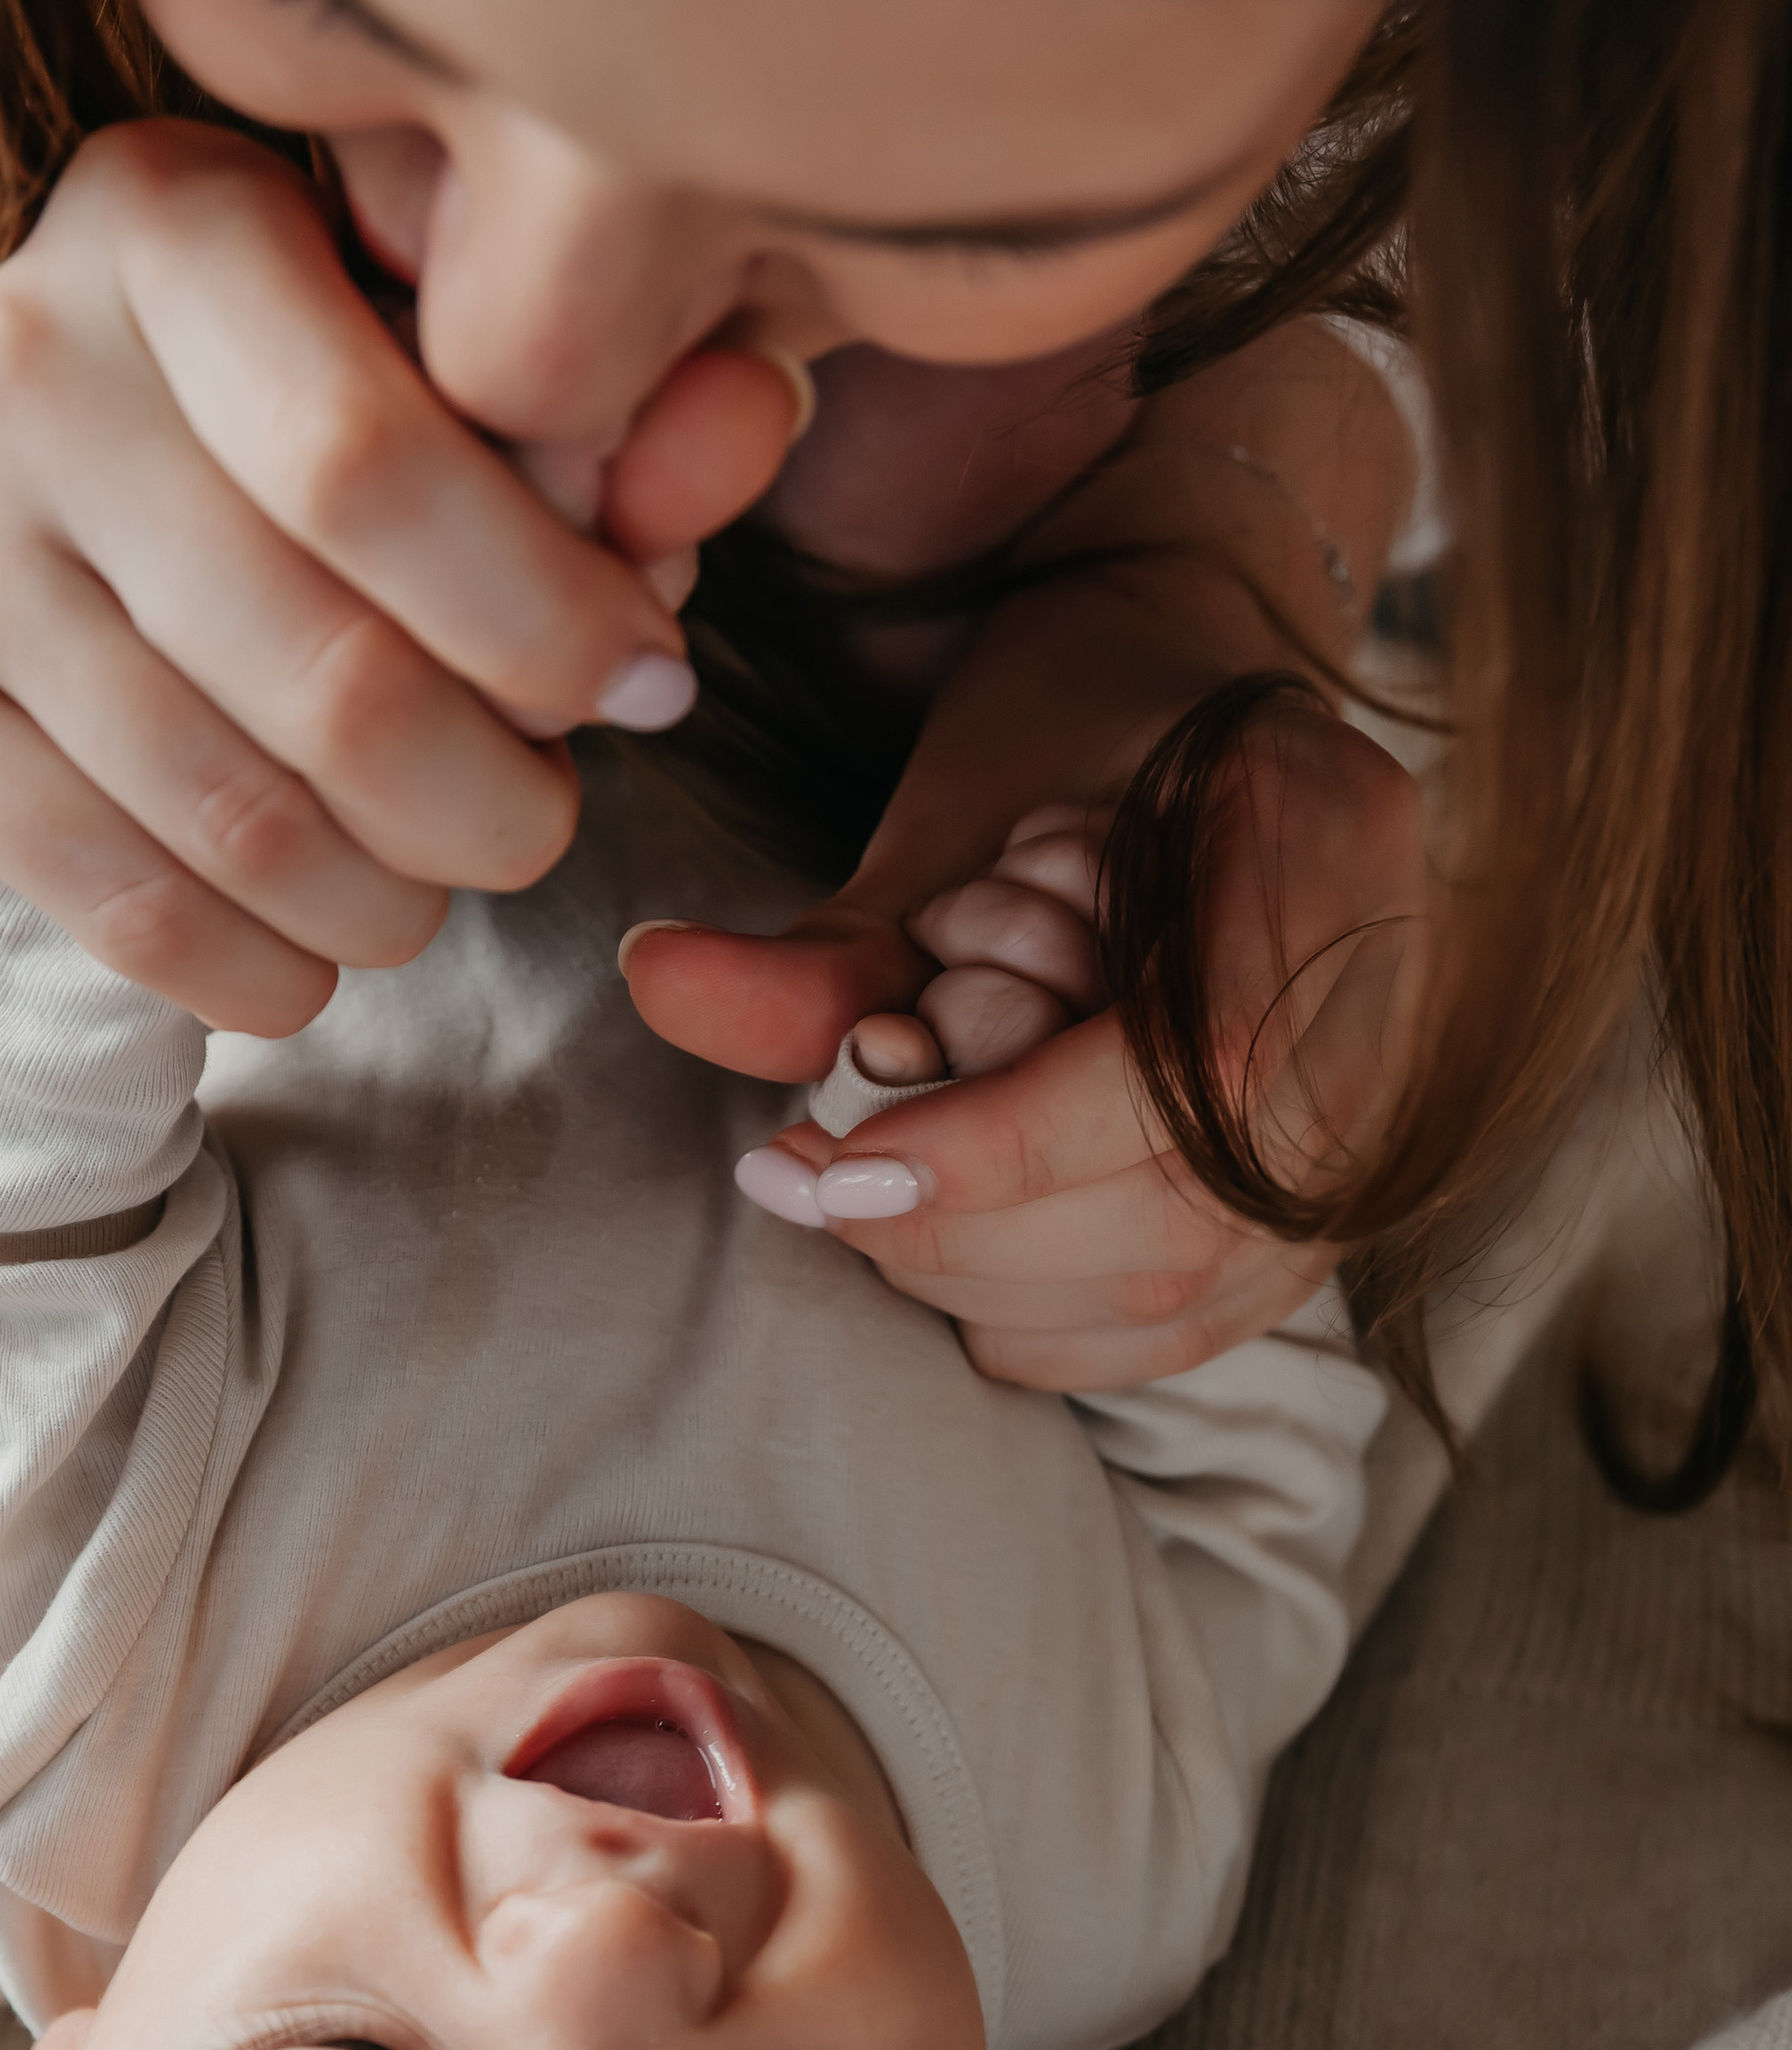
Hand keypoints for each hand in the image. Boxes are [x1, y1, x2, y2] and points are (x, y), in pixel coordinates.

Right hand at [0, 120, 805, 1036]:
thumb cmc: (285, 416)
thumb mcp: (440, 370)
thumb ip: (603, 419)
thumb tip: (756, 423)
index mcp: (173, 220)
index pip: (379, 466)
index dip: (549, 618)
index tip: (652, 685)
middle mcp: (17, 358)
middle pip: (328, 677)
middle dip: (493, 798)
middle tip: (543, 820)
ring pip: (239, 819)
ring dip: (393, 902)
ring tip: (435, 886)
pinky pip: (124, 906)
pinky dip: (265, 974)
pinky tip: (321, 959)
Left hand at [628, 577, 1426, 1387]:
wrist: (1187, 716)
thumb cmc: (1065, 736)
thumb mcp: (950, 813)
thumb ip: (824, 935)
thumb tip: (655, 984)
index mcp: (1327, 838)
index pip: (1197, 1070)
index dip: (1010, 1147)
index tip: (838, 1168)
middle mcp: (1395, 999)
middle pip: (1186, 1207)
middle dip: (965, 1224)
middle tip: (808, 1179)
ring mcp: (1380, 1122)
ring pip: (1176, 1289)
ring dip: (978, 1268)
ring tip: (874, 1177)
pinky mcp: (1320, 1219)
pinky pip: (1169, 1332)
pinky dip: (1026, 1312)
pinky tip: (947, 1234)